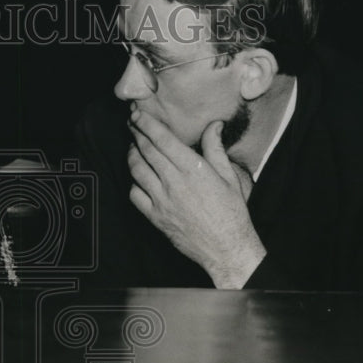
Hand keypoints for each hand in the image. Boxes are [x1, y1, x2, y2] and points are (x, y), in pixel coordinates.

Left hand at [127, 107, 265, 288]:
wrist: (226, 248)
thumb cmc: (231, 212)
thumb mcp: (229, 176)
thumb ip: (216, 148)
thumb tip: (214, 125)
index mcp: (193, 168)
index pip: (162, 139)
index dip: (146, 123)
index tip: (137, 114)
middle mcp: (174, 182)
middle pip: (146, 150)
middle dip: (135, 133)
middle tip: (131, 123)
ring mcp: (161, 200)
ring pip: (136, 170)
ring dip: (132, 155)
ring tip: (133, 147)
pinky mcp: (155, 217)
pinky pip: (135, 195)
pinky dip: (133, 183)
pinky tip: (137, 178)